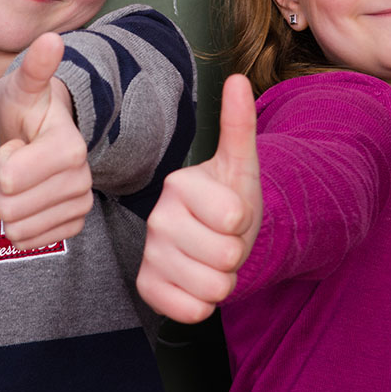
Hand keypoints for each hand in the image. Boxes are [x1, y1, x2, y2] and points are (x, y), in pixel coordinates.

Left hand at [0, 33, 92, 249]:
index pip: (8, 179)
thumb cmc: (28, 108)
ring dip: (7, 203)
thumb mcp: (23, 86)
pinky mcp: (73, 226)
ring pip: (15, 227)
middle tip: (13, 160)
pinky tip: (28, 198)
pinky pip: (27, 241)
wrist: (43, 133)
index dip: (1, 160)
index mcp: (70, 148)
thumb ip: (35, 67)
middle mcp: (82, 181)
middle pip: (9, 207)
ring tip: (21, 177)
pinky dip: (18, 223)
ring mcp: (79, 205)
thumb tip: (50, 40)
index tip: (16, 143)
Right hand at [137, 74, 260, 323]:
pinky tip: (196, 280)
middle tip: (222, 239)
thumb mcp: (240, 165)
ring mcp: (149, 254)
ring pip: (214, 288)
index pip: (234, 217)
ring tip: (212, 258)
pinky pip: (192, 311)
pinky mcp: (146, 287)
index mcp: (180, 184)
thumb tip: (236, 79)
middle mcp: (157, 218)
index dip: (244, 220)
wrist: (211, 237)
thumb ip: (239, 124)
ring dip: (223, 279)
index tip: (231, 212)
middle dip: (236, 252)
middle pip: (227, 255)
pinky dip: (204, 303)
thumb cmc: (228, 200)